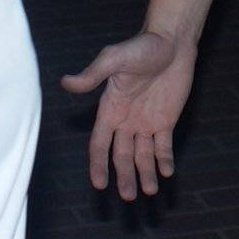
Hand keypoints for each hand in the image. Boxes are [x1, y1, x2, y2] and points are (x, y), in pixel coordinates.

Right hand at [61, 31, 196, 199]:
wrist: (172, 41)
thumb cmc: (141, 46)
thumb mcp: (114, 59)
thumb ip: (93, 74)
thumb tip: (66, 83)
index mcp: (109, 110)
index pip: (99, 144)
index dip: (97, 165)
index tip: (99, 185)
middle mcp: (125, 121)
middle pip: (121, 156)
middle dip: (124, 177)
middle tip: (128, 197)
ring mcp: (145, 122)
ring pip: (142, 156)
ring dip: (145, 174)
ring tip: (149, 192)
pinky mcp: (165, 121)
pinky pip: (163, 146)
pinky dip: (164, 160)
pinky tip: (167, 173)